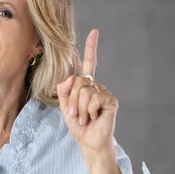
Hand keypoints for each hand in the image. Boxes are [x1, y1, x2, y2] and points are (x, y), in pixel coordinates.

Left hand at [56, 29, 118, 156]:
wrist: (89, 142)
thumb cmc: (78, 125)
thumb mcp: (64, 106)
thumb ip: (63, 89)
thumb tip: (72, 77)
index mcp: (86, 85)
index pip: (90, 63)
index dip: (91, 47)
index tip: (95, 31)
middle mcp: (97, 86)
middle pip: (78, 81)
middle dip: (72, 101)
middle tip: (75, 115)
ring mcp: (105, 93)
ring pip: (84, 91)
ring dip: (80, 109)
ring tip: (85, 118)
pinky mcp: (111, 101)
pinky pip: (94, 98)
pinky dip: (89, 111)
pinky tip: (94, 118)